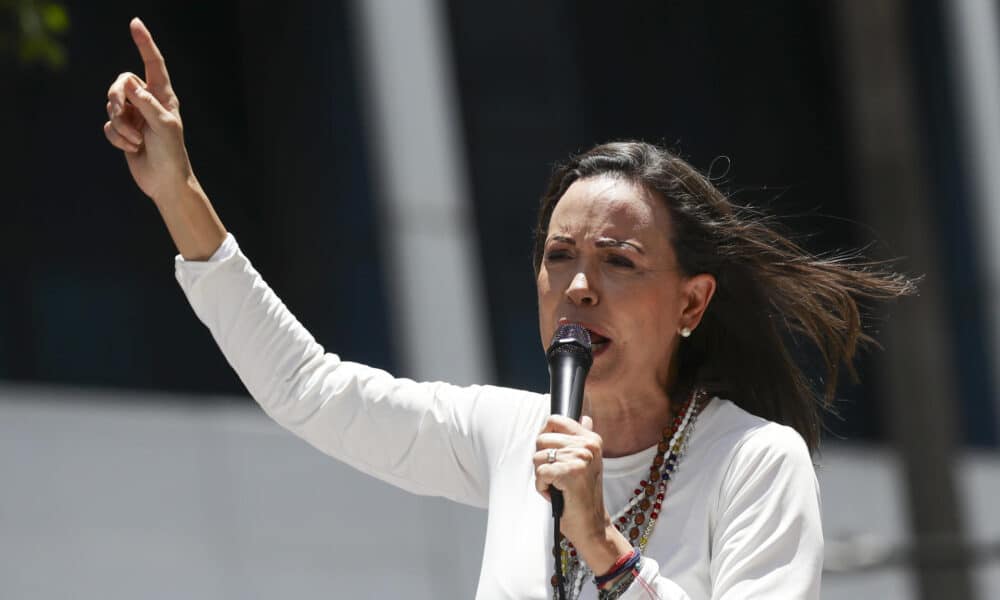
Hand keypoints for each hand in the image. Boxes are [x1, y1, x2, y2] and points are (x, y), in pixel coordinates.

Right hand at [104, 17, 193, 202]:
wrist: (165, 182)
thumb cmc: (172, 154)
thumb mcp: (164, 126)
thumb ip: (147, 103)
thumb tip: (129, 84)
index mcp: (163, 96)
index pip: (153, 64)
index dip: (144, 44)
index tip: (135, 24)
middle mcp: (147, 102)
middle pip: (120, 84)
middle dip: (116, 98)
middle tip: (123, 114)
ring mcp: (134, 116)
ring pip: (111, 106)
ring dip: (120, 125)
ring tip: (136, 140)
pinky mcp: (123, 131)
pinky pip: (108, 125)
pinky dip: (117, 138)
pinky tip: (131, 149)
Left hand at [534, 415, 631, 572]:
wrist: (592, 525)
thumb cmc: (583, 495)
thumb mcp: (586, 463)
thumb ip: (582, 438)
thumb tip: (585, 418)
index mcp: (591, 439)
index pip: (554, 420)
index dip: (545, 438)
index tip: (552, 454)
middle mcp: (588, 446)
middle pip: (541, 439)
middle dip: (542, 461)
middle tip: (558, 477)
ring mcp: (580, 458)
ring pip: (538, 457)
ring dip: (542, 476)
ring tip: (559, 486)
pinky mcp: (570, 473)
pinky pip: (540, 473)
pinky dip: (542, 487)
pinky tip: (556, 494)